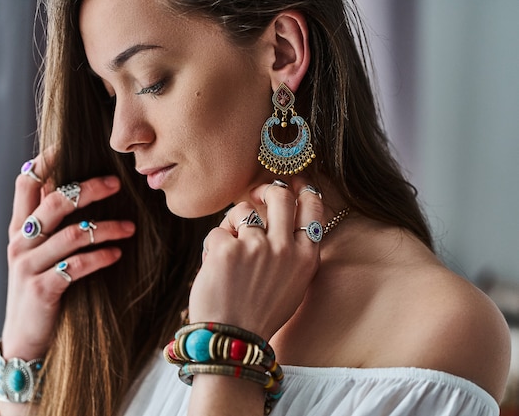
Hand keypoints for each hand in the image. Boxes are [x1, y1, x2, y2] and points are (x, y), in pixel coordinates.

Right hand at [0, 154, 135, 359]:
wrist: (25, 339)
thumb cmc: (40, 289)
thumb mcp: (38, 255)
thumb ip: (51, 226)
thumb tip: (79, 192)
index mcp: (19, 229)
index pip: (26, 183)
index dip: (46, 161)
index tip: (70, 145)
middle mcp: (20, 242)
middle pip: (53, 202)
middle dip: (87, 188)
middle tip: (117, 182)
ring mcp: (29, 266)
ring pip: (71, 234)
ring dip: (106, 227)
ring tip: (131, 227)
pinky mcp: (42, 289)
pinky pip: (76, 266)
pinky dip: (100, 257)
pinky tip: (118, 254)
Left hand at [189, 177, 323, 340]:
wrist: (233, 339)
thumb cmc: (260, 312)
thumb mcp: (293, 285)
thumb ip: (295, 252)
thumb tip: (286, 216)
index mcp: (306, 258)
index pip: (312, 208)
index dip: (301, 191)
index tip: (291, 186)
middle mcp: (285, 249)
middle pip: (280, 194)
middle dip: (265, 190)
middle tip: (254, 198)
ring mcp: (256, 248)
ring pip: (242, 210)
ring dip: (232, 225)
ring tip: (228, 248)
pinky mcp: (227, 250)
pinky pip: (217, 231)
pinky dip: (212, 246)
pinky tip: (214, 266)